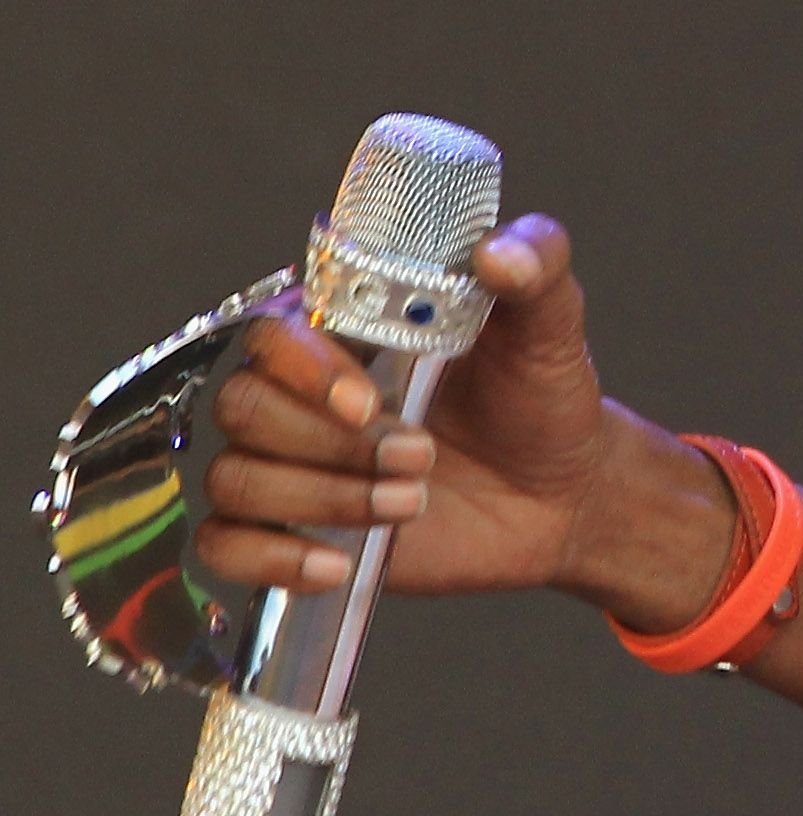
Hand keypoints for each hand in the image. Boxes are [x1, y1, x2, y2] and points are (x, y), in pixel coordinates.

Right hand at [198, 216, 616, 601]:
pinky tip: (337, 562)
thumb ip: (537, 265)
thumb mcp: (550, 325)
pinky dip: (271, 558)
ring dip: (323, 498)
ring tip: (412, 501)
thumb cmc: (540, 399)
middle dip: (329, 443)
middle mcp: (303, 393)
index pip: (272, 333)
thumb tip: (499, 252)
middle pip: (244, 407)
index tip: (369, 402)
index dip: (307, 370)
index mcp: (346, 329)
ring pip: (236, 478)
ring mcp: (294, 464)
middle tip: (419, 455)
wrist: (561, 495)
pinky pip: (226, 546)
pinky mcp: (296, 530)